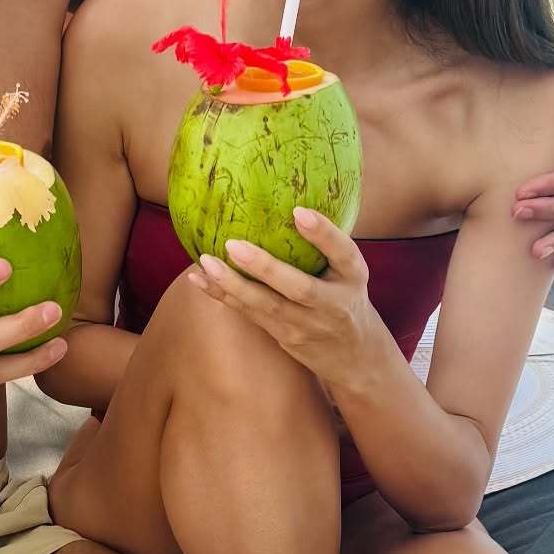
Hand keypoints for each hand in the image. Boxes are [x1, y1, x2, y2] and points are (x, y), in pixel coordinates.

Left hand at [188, 209, 380, 390]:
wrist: (354, 355)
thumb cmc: (345, 296)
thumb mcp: (349, 270)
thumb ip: (327, 241)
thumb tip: (288, 197)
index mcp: (353, 278)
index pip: (344, 253)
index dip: (323, 233)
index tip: (298, 211)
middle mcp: (333, 304)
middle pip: (299, 288)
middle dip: (265, 268)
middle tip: (233, 245)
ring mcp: (307, 325)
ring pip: (266, 306)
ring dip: (233, 285)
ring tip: (206, 262)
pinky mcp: (284, 337)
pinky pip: (250, 314)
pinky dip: (223, 296)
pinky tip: (199, 279)